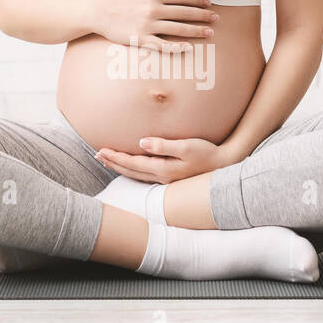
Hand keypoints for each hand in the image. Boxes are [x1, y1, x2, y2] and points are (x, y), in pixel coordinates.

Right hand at [92, 0, 218, 52]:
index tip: (209, 4)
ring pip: (178, 29)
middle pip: (185, 13)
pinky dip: (177, 47)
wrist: (98, 11)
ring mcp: (147, 25)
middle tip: (216, 19)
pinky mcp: (140, 39)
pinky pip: (162, 45)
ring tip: (210, 33)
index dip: (199, 1)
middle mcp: (153, 8)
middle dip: (203, 16)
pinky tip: (189, 47)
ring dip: (197, 31)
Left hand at [94, 137, 240, 183]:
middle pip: (131, 171)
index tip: (100, 150)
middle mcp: (162, 177)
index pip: (132, 163)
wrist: (225, 165)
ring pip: (136, 174)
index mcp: (163, 169)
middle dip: (113, 162)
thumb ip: (163, 145)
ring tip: (108, 160)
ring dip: (120, 167)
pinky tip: (131, 167)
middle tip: (97, 155)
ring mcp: (167, 179)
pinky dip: (133, 170)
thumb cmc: (207, 153)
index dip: (115, 157)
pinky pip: (145, 175)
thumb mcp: (186, 147)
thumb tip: (141, 143)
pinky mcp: (171, 177)